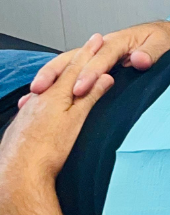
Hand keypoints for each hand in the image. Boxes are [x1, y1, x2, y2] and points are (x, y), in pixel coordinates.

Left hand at [0, 34, 113, 185]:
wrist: (19, 174)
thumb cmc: (49, 150)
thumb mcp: (77, 121)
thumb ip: (90, 97)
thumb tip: (105, 78)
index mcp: (56, 94)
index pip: (77, 67)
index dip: (89, 53)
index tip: (97, 39)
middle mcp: (40, 98)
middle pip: (62, 73)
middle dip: (78, 58)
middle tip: (89, 45)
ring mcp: (30, 110)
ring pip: (50, 85)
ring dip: (62, 73)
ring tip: (70, 66)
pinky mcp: (23, 123)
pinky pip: (39, 99)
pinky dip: (49, 90)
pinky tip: (45, 96)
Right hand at [30, 21, 169, 97]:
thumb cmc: (168, 42)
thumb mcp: (165, 43)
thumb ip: (153, 51)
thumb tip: (139, 60)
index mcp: (121, 41)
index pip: (103, 57)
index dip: (90, 72)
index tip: (79, 88)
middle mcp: (105, 48)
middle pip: (74, 58)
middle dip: (56, 74)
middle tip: (39, 90)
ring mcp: (99, 57)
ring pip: (68, 65)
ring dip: (50, 79)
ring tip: (31, 97)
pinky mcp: (97, 68)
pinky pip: (72, 75)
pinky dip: (56, 86)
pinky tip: (41, 100)